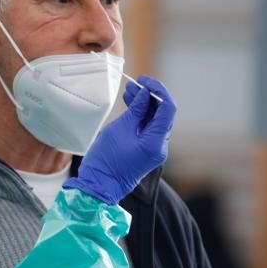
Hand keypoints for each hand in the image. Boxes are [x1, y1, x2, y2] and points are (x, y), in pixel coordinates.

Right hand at [64, 75, 175, 204]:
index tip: (144, 81)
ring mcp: (154, 150)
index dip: (158, 91)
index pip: (167, 109)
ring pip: (154, 121)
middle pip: (162, 115)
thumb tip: (145, 95)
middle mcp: (160, 146)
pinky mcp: (146, 152)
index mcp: (156, 141)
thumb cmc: (106, 160)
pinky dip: (141, 117)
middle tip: (134, 84)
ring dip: (144, 106)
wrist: (98, 186)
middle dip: (150, 97)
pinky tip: (131, 106)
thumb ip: (136, 111)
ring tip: (129, 92)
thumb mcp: (119, 130)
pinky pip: (148, 129)